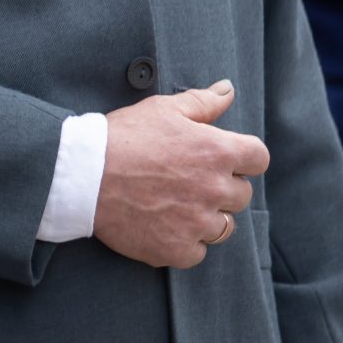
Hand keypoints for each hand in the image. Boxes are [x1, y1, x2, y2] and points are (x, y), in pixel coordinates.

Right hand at [91, 80, 267, 268]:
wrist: (83, 175)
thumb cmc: (123, 137)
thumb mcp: (163, 109)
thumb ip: (202, 102)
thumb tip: (228, 90)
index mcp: (217, 151)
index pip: (259, 158)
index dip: (243, 158)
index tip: (224, 159)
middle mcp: (214, 189)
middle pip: (242, 194)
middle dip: (222, 187)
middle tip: (189, 181)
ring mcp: (197, 223)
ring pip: (224, 227)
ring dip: (207, 217)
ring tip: (176, 205)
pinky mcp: (177, 249)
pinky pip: (198, 252)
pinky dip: (185, 243)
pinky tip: (164, 226)